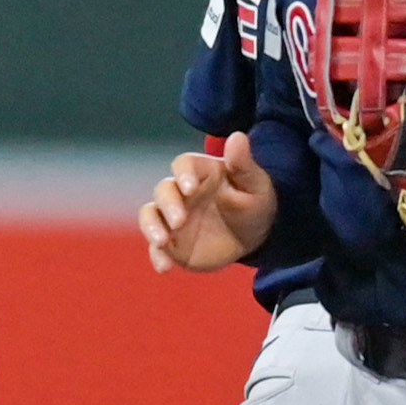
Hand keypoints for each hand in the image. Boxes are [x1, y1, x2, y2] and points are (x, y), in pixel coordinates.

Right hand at [141, 141, 278, 270]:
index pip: (183, 165)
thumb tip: (237, 136)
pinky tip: (165, 268)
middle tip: (180, 220)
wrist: (255, 236)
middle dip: (168, 205)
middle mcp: (180, 192)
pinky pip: (157, 248)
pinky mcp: (171, 243)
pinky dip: (157, 256)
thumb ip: (243, 163)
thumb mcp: (255, 185)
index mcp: (200, 173)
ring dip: (151, 227)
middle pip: (163, 191)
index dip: (183, 174)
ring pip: (150, 216)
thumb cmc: (255, 202)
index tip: (190, 188)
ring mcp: (172, 218)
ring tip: (162, 242)